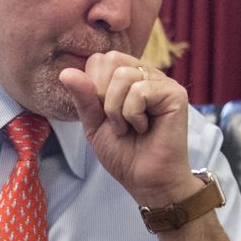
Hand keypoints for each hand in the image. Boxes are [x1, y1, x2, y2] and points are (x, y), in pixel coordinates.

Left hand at [58, 51, 196, 206]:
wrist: (145, 180)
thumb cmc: (123, 153)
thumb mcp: (93, 123)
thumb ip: (82, 97)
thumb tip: (65, 72)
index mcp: (127, 78)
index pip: (99, 60)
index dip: (92, 88)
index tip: (105, 115)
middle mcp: (146, 74)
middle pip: (110, 60)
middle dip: (103, 97)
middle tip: (117, 122)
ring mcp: (162, 82)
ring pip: (123, 76)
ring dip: (117, 110)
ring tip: (129, 128)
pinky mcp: (175, 93)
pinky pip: (139, 91)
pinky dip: (133, 115)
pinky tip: (144, 128)